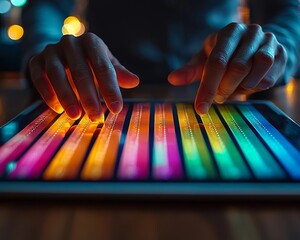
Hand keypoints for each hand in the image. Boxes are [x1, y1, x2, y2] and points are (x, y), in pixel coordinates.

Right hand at [29, 32, 138, 120]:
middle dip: (89, 97)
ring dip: (67, 97)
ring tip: (76, 116)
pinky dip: (48, 94)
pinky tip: (57, 110)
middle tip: (96, 117)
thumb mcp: (106, 64)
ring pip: (57, 74)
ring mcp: (51, 51)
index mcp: (91, 42)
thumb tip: (135, 81)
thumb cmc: (90, 62)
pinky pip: (39, 77)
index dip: (110, 88)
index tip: (117, 109)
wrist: (62, 53)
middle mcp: (70, 43)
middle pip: (80, 71)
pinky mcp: (36, 61)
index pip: (103, 67)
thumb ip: (119, 74)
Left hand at [168, 22, 286, 113]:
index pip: (216, 62)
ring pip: (254, 75)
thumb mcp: (205, 59)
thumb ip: (190, 70)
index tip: (200, 109)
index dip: (207, 88)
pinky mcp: (281, 54)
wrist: (253, 45)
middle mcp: (250, 33)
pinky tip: (247, 85)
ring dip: (240, 89)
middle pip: (236, 69)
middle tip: (218, 97)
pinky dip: (254, 89)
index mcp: (229, 33)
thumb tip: (172, 79)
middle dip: (224, 89)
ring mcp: (268, 42)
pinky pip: (268, 80)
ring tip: (232, 89)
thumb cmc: (224, 54)